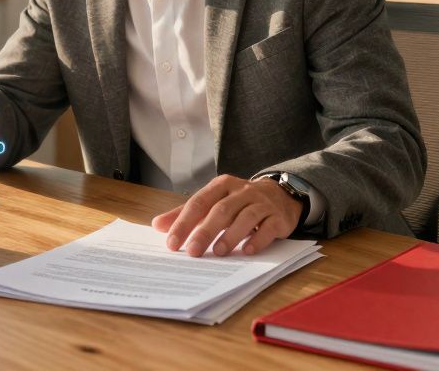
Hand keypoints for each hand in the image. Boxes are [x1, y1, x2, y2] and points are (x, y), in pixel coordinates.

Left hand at [150, 174, 302, 257]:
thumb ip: (186, 213)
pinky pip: (267, 227)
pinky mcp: (278, 217)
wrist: (280, 195)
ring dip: (231, 235)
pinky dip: (257, 239)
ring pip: (245, 217)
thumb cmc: (239, 201)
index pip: (198, 203)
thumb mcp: (213, 201)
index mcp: (221, 186)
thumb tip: (158, 225)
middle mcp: (241, 191)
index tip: (172, 242)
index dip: (184, 222)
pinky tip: (247, 251)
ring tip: (218, 252)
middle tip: (192, 252)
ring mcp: (261, 203)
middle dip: (205, 231)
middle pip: (221, 210)